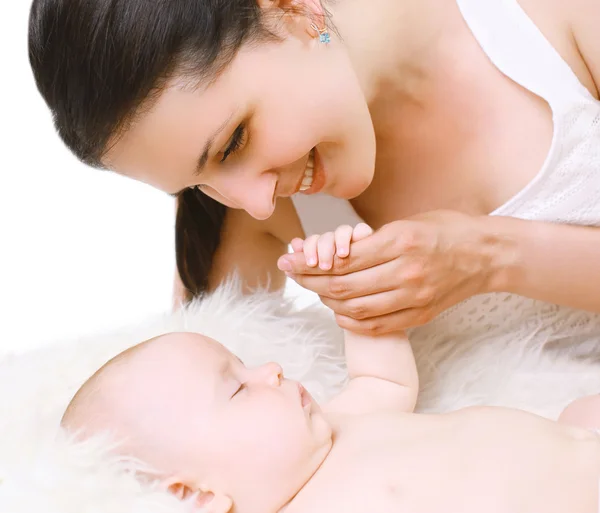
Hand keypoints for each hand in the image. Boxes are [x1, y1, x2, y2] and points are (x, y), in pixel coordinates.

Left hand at [278, 211, 498, 334]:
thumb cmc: (447, 229)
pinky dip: (351, 321)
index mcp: (401, 242)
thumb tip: (334, 253)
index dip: (309, 262)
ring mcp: (415, 297)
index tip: (289, 260)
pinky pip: (377, 325)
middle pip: (343, 286)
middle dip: (309, 281)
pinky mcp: (421, 314)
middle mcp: (406, 272)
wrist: (487, 254)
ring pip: (356, 308)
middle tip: (292, 275)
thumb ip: (373, 240)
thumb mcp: (408, 222)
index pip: (342, 259)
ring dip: (327, 301)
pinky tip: (339, 311)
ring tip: (314, 291)